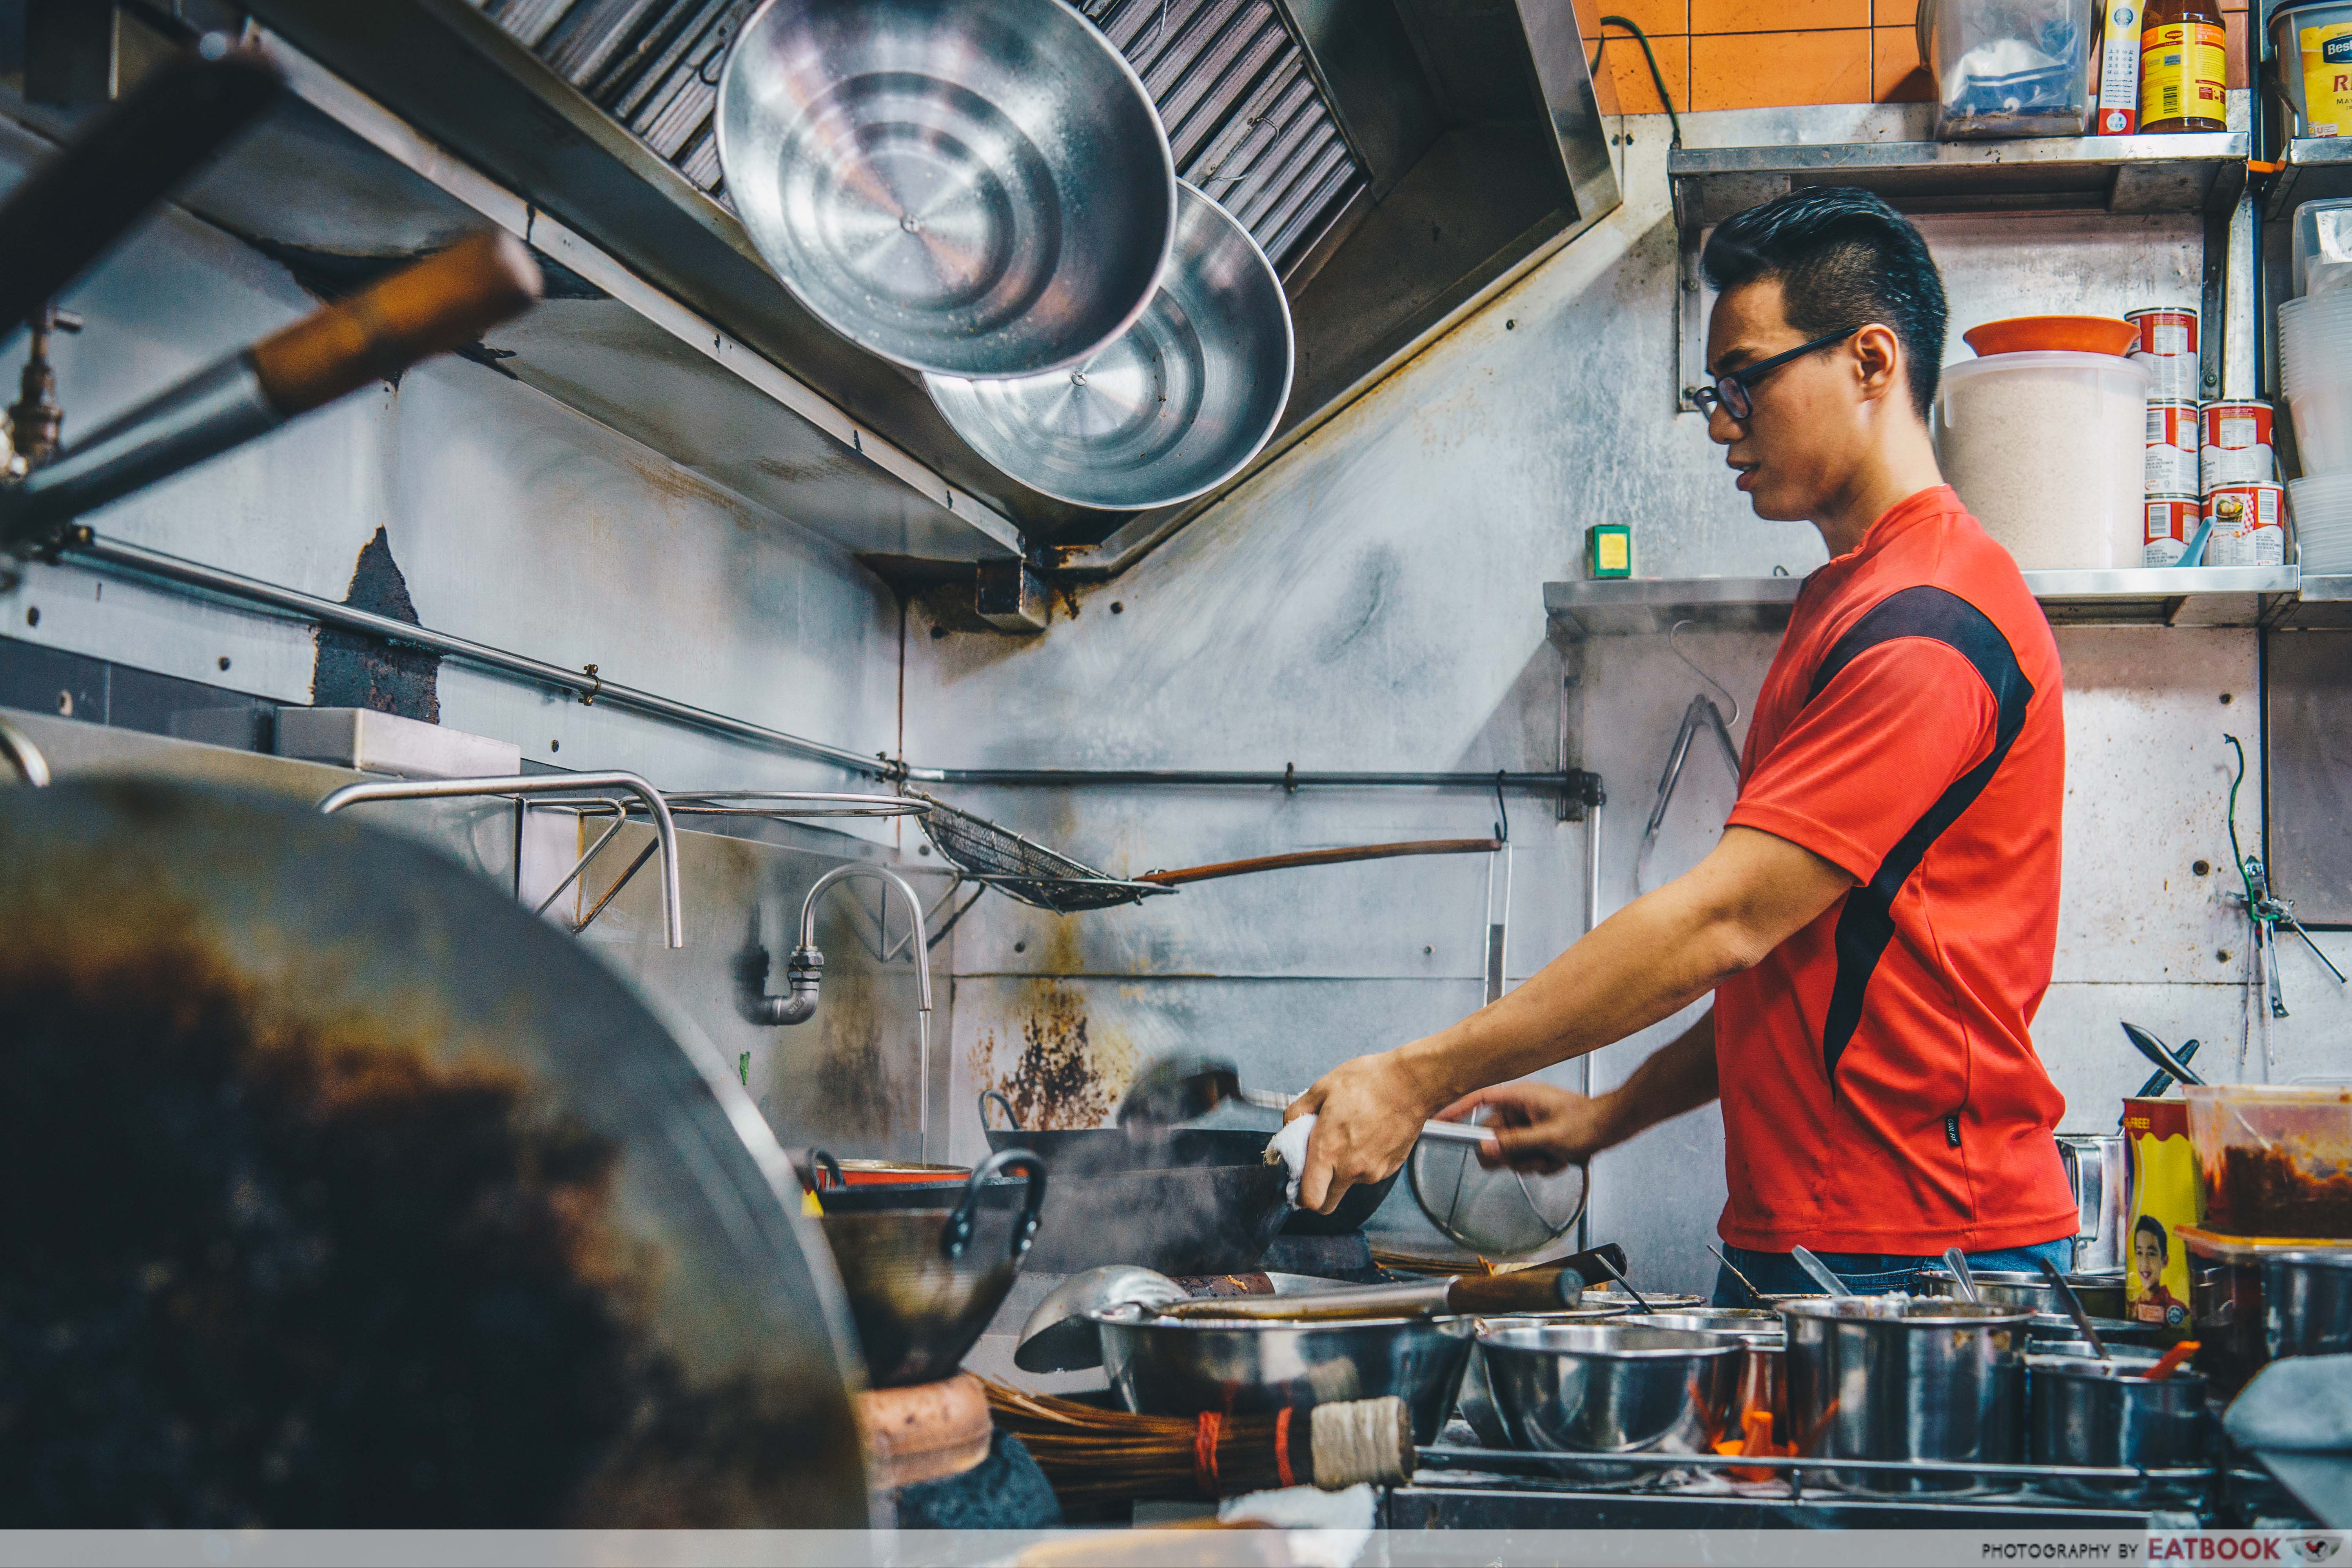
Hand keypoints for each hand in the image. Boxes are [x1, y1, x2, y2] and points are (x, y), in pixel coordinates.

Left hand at [1285, 1049, 1442, 1214]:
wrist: (1412, 1083)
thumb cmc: (1368, 1082)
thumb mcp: (1322, 1088)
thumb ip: (1298, 1112)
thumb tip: (1288, 1127)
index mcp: (1328, 1150)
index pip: (1309, 1199)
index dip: (1299, 1195)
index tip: (1298, 1181)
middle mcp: (1350, 1168)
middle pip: (1327, 1204)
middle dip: (1319, 1193)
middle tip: (1319, 1167)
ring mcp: (1373, 1171)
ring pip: (1349, 1184)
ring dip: (1344, 1169)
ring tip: (1351, 1135)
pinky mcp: (1390, 1168)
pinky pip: (1369, 1173)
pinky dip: (1365, 1161)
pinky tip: (1369, 1135)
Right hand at [1436, 1082, 1617, 1174]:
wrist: (1613, 1127)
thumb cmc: (1586, 1124)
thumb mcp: (1548, 1138)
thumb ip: (1514, 1144)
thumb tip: (1483, 1149)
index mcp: (1520, 1097)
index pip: (1479, 1099)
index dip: (1456, 1109)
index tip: (1439, 1122)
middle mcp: (1520, 1109)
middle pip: (1491, 1134)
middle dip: (1508, 1154)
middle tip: (1527, 1160)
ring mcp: (1527, 1123)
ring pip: (1508, 1151)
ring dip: (1527, 1161)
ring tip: (1551, 1158)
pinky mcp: (1535, 1137)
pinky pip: (1523, 1157)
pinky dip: (1538, 1163)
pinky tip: (1558, 1160)